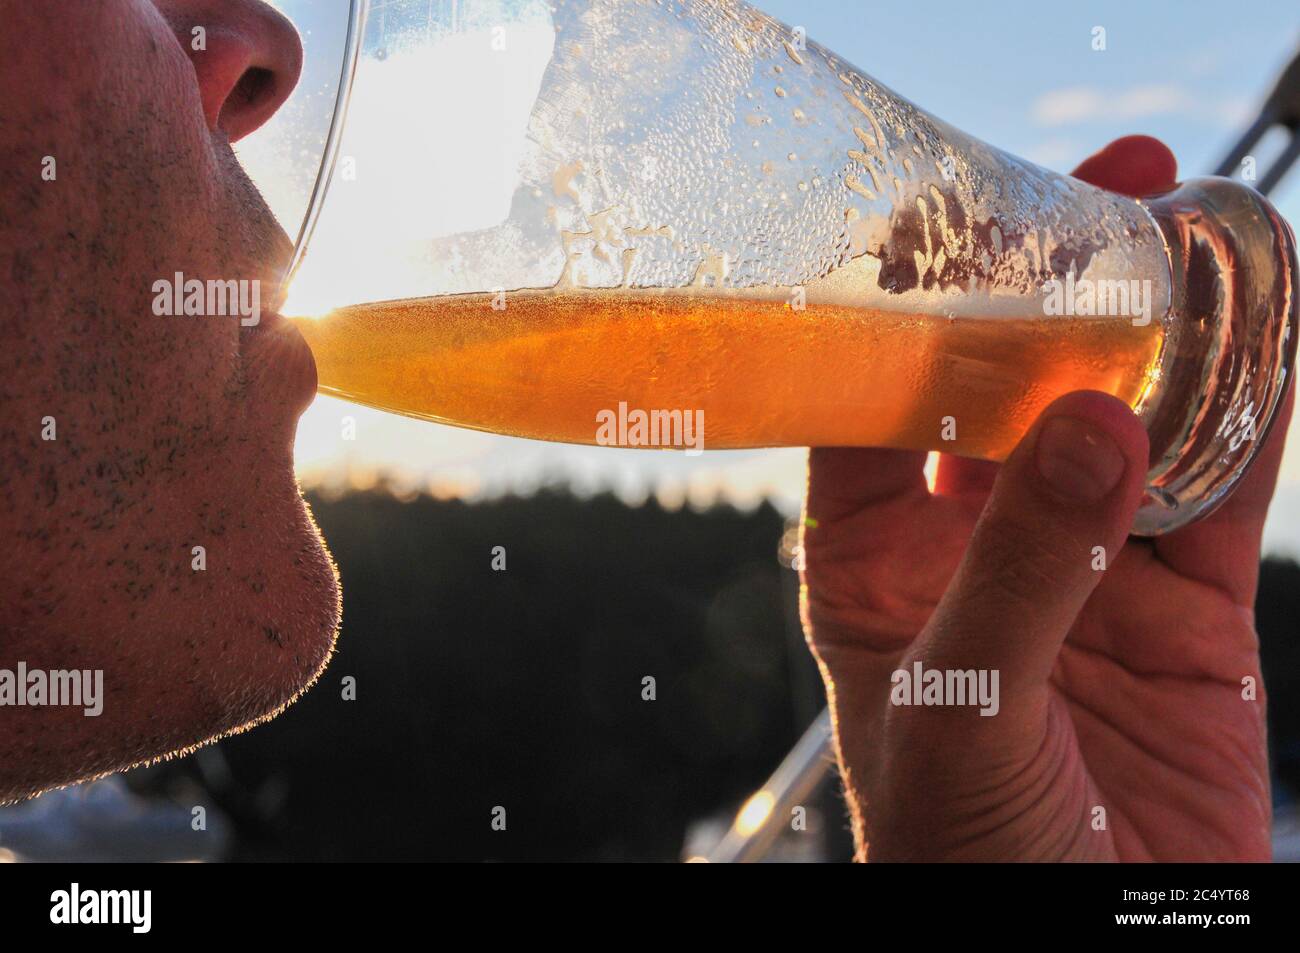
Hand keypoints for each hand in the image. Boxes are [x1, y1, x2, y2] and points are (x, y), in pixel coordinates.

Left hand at [801, 136, 1292, 860]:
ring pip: (1129, 426)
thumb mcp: (959, 712)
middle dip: (1061, 295)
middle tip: (1116, 192)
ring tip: (1209, 237)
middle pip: (1012, 391)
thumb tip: (1093, 423)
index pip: (877, 404)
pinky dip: (1251, 418)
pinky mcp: (1182, 618)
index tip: (964, 220)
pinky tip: (1271, 337)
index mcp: (876, 567)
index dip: (916, 306)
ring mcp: (1082, 574)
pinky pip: (1221, 495)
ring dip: (1171, 339)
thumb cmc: (960, 861)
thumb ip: (1018, 571)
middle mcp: (972, 550)